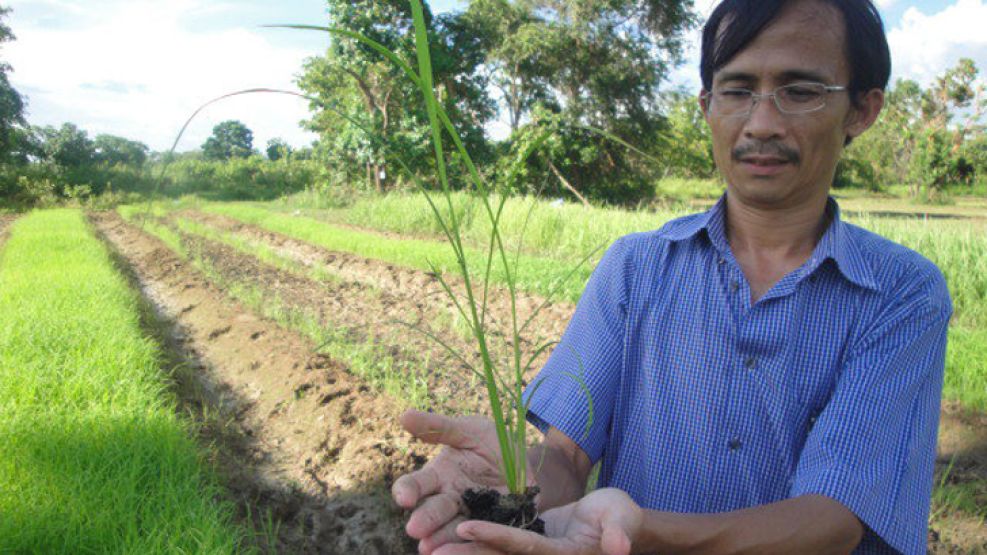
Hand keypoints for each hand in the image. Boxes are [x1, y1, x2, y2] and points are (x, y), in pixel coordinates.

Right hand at [392, 410, 533, 553]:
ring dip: (440, 540)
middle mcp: (449, 499)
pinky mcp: (492, 526)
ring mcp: (470, 516)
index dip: (406, 491)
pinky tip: (463, 550)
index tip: (404, 498)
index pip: (415, 485)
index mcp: (440, 475)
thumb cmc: (491, 443)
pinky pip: (482, 537)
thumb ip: (439, 428)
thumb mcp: (468, 430)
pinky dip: (471, 544)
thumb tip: (404, 415)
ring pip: (451, 530)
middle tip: (414, 529)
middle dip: (424, 520)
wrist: (528, 462)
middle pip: (432, 511)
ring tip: (429, 550)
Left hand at [434, 488, 642, 554]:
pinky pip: (496, 544)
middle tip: (432, 549)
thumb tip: (619, 547)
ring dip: (463, 551)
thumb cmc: (622, 517)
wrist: (615, 521)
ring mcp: (532, 553)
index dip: (494, 538)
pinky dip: (474, 542)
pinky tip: (447, 536)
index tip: (465, 527)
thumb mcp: (623, 519)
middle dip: (467, 553)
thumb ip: (619, 532)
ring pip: (493, 552)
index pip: (523, 546)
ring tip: (428, 546)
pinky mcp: (526, 544)